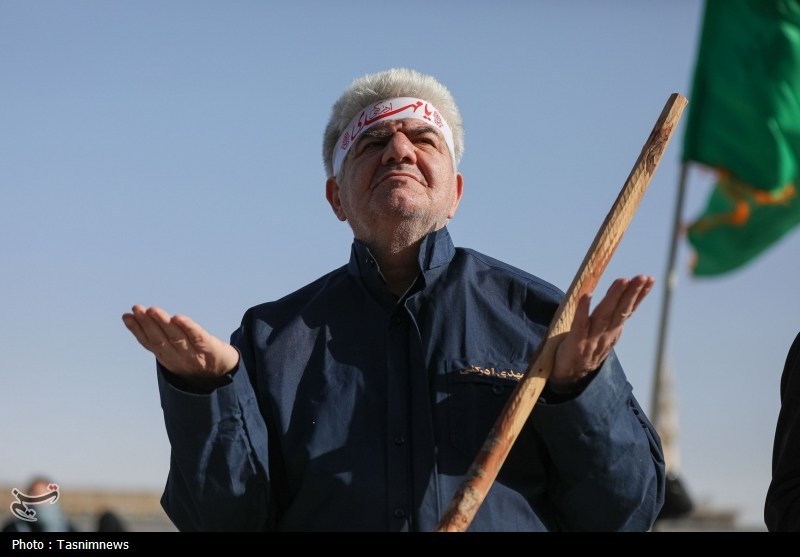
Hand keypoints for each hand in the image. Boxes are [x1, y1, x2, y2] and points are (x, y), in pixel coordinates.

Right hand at [121, 305, 238, 387]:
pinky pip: (198, 337)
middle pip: (161, 340)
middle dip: (147, 324)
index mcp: (169, 360)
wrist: (231, 373)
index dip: (137, 330)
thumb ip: (164, 340)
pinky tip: (178, 318)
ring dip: (162, 323)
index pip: (151, 343)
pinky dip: (187, 328)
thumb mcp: (180, 353)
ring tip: (152, 310)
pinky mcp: (212, 349)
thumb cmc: (202, 360)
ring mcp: (196, 355)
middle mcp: (180, 359)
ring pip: (176, 338)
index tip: (126, 316)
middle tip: (137, 308)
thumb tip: (144, 320)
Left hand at [550, 275, 653, 387]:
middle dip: (632, 293)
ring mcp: (591, 339)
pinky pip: (579, 324)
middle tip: (642, 277)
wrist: (569, 377)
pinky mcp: (575, 342)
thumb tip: (623, 299)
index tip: (649, 280)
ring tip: (623, 280)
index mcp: (612, 331)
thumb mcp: (603, 335)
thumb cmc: (584, 350)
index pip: (628, 310)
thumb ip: (611, 319)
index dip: (639, 295)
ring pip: (604, 315)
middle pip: (620, 311)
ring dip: (614, 297)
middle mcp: (605, 334)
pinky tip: (587, 295)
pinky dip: (583, 309)